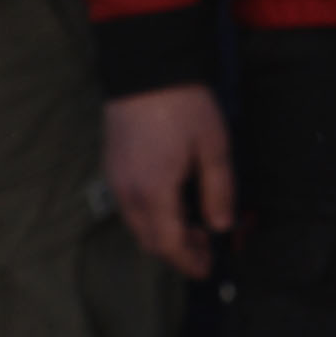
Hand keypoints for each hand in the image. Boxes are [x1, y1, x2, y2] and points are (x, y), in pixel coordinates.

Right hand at [105, 84, 234, 278]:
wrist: (146, 68)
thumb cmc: (185, 106)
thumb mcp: (214, 146)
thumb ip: (219, 190)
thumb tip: (222, 226)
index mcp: (154, 191)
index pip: (168, 244)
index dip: (188, 261)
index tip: (208, 268)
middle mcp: (128, 193)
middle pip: (149, 241)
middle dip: (178, 251)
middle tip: (208, 246)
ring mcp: (115, 180)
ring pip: (138, 225)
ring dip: (164, 234)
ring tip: (196, 224)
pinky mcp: (113, 168)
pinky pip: (130, 207)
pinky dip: (152, 217)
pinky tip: (174, 204)